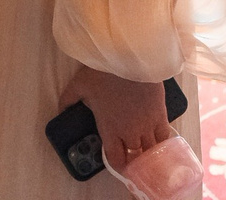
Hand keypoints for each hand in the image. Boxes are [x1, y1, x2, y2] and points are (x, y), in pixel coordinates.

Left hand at [58, 68, 174, 171]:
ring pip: (151, 150)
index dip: (118, 166)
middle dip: (134, 160)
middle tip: (133, 158)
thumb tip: (60, 111)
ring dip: (148, 154)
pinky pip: (165, 138)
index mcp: (109, 128)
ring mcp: (147, 125)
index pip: (115, 159)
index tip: (120, 166)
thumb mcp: (78, 86)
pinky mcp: (160, 116)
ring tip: (148, 153)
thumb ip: (67, 101)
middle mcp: (129, 132)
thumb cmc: (102, 72)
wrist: (128, 58)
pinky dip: (162, 144)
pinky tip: (160, 144)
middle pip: (135, 156)